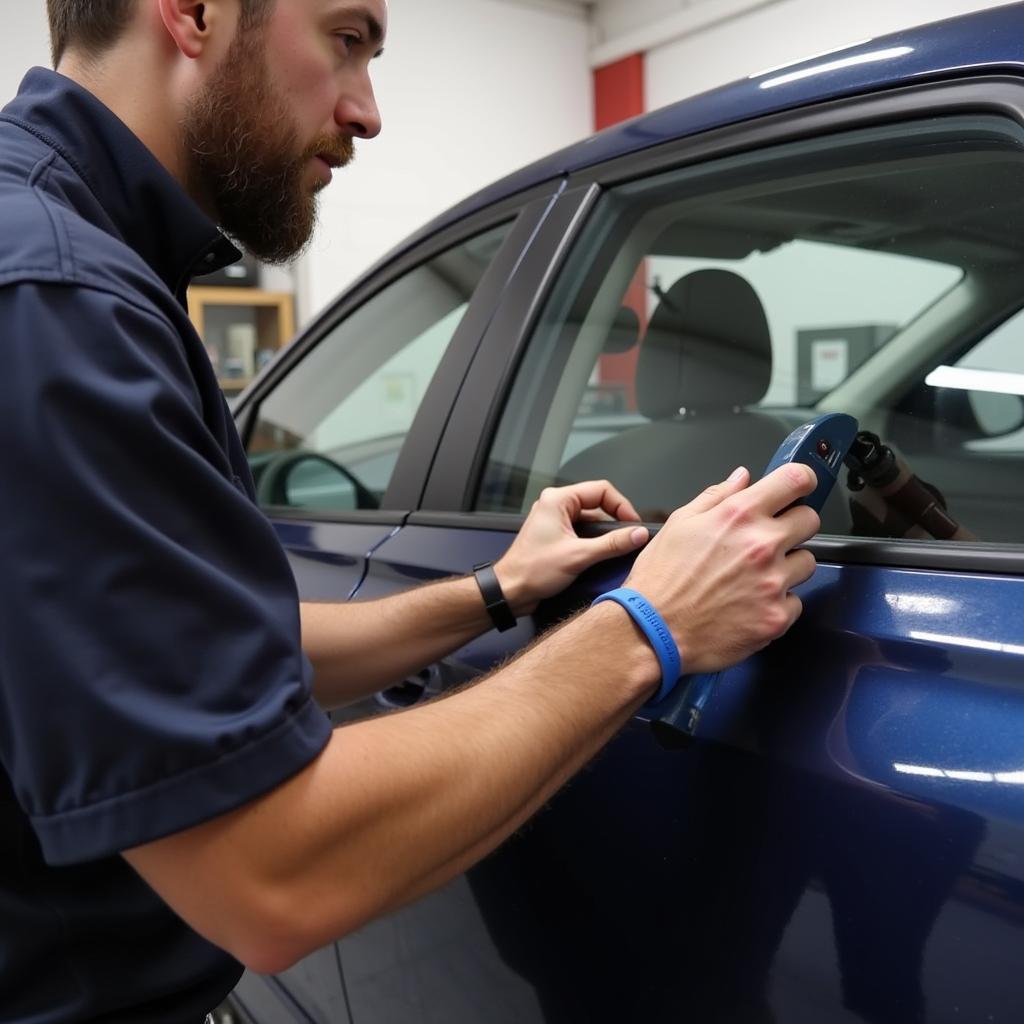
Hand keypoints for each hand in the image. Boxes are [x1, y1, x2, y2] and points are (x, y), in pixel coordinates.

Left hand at [495, 480, 649, 613]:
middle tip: (630, 537)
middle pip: (597, 503)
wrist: (510, 591)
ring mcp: (555, 520)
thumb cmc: (533, 570)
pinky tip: (603, 554)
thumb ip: (612, 544)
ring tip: (618, 548)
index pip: (601, 490)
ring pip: (591, 519)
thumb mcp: (579, 556)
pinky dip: (595, 541)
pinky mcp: (556, 535)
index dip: (622, 506)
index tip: (634, 525)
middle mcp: (555, 505)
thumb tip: (639, 534)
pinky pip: (583, 531)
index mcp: (558, 500)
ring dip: (605, 533)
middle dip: (615, 520)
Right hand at [621, 464, 819, 674]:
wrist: (651, 631)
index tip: (798, 488)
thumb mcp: (679, 524)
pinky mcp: (777, 617)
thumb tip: (743, 478)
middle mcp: (762, 545)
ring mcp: (773, 583)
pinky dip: (777, 603)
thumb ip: (716, 497)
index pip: (796, 480)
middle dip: (793, 526)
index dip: (801, 481)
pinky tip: (749, 605)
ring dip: (787, 567)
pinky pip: (795, 602)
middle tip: (767, 541)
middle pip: (810, 520)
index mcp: (739, 516)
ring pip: (806, 562)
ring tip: (753, 578)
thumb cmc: (660, 578)